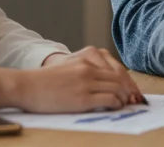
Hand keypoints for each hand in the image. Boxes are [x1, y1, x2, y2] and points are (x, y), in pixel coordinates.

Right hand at [0, 46, 144, 112]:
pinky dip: (116, 104)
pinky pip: (108, 100)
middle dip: (130, 90)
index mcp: (87, 57)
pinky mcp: (82, 98)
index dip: (128, 80)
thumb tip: (107, 81)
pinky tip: (116, 107)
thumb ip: (88, 68)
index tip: (133, 89)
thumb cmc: (46, 79)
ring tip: (126, 104)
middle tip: (136, 99)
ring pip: (117, 89)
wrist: (27, 86)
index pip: (116, 68)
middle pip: (120, 78)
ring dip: (125, 98)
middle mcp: (89, 67)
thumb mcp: (70, 65)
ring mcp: (86, 82)